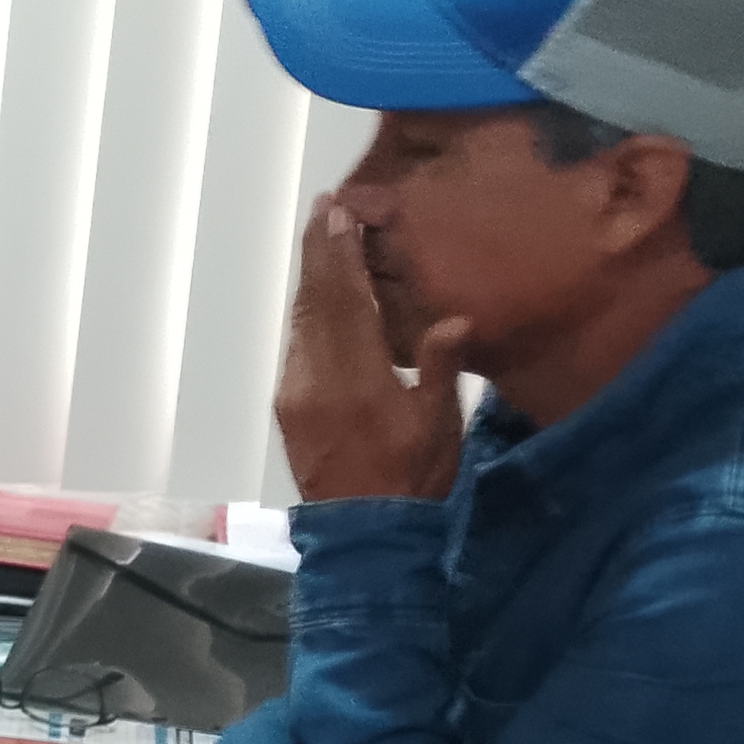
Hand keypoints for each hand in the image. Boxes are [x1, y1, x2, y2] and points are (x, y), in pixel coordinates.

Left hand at [273, 195, 471, 501]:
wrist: (364, 536)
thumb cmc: (413, 481)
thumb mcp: (439, 426)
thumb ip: (441, 368)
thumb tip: (454, 318)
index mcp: (356, 378)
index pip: (343, 300)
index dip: (339, 254)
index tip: (338, 213)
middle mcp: (314, 378)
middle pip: (313, 302)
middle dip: (319, 254)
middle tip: (324, 208)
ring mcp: (296, 392)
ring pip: (300, 321)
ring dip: (310, 279)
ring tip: (320, 239)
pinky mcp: (289, 407)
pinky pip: (296, 345)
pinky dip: (306, 312)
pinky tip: (316, 298)